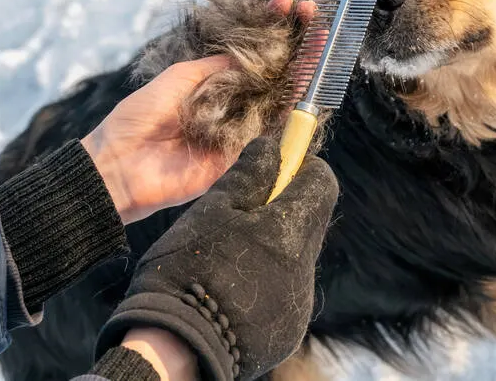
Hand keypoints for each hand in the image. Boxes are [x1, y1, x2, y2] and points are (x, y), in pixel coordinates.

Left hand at [83, 0, 315, 224]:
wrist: (122, 166)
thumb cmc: (139, 116)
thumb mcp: (179, 77)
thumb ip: (218, 66)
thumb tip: (254, 52)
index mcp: (209, 78)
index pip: (248, 48)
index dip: (269, 26)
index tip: (287, 4)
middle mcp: (227, 98)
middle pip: (269, 68)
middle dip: (292, 42)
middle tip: (312, 16)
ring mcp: (236, 123)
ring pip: (275, 93)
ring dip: (298, 68)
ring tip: (317, 42)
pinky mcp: (240, 150)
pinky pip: (269, 125)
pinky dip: (288, 105)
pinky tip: (304, 81)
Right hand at [96, 138, 338, 380]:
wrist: (172, 348)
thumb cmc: (187, 268)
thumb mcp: (212, 210)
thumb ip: (249, 175)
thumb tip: (273, 145)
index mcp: (291, 232)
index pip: (323, 183)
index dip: (302, 169)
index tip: (276, 169)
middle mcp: (305, 268)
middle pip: (309, 221)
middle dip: (282, 210)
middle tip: (239, 214)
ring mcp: (299, 302)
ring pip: (296, 258)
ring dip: (273, 249)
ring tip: (229, 258)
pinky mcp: (288, 331)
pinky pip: (286, 293)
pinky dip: (267, 284)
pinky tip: (233, 290)